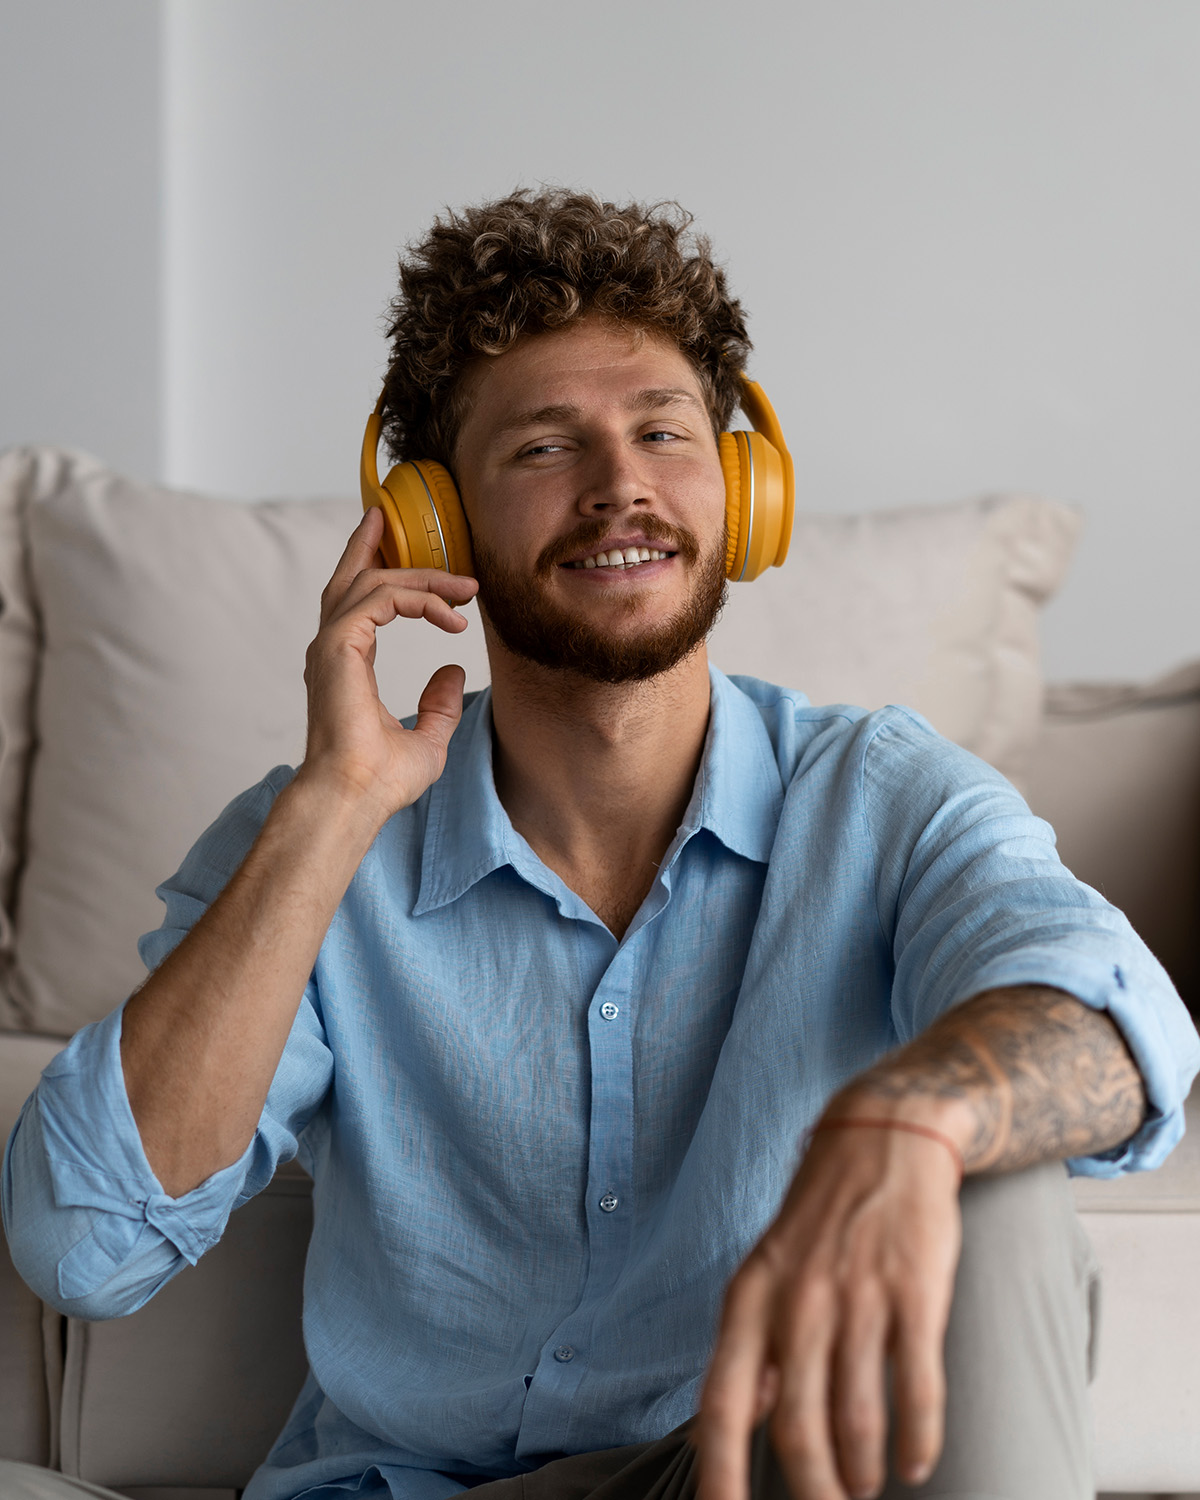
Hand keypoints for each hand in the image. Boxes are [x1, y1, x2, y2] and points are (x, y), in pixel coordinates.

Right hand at [300, 506, 479, 821]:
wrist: (354, 796)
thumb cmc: (380, 781)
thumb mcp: (427, 740)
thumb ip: (439, 706)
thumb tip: (453, 671)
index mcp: (346, 667)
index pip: (362, 607)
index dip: (400, 586)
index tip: (452, 594)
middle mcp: (334, 649)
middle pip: (352, 579)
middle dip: (377, 546)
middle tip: (407, 525)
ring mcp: (332, 644)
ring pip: (373, 581)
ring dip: (421, 574)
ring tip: (464, 584)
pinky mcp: (340, 645)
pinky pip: (383, 598)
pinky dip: (420, 598)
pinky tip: (452, 617)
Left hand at [696, 1110, 962, 1499]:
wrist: (881, 1139)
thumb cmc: (818, 1220)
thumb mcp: (764, 1273)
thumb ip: (753, 1345)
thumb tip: (743, 1420)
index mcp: (749, 1301)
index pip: (722, 1407)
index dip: (721, 1476)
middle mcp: (796, 1303)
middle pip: (797, 1429)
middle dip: (814, 1489)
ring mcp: (857, 1297)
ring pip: (856, 1417)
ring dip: (863, 1468)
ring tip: (867, 1484)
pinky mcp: (914, 1292)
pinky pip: (917, 1387)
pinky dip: (919, 1438)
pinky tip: (916, 1462)